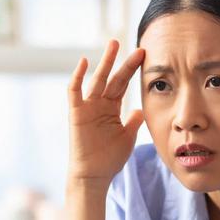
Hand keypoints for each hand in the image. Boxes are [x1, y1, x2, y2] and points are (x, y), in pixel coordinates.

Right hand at [67, 39, 145, 184]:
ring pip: (96, 80)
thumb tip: (140, 108)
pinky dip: (77, 76)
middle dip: (123, 62)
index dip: (132, 70)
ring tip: (113, 44)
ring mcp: (87, 107)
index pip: (123, 84)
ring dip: (105, 62)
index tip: (145, 56)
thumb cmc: (109, 158)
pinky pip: (74, 91)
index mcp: (111, 108)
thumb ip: (134, 121)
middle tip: (135, 47)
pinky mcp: (76, 113)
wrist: (94, 175)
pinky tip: (84, 61)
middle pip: (113, 78)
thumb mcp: (128, 137)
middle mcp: (99, 104)